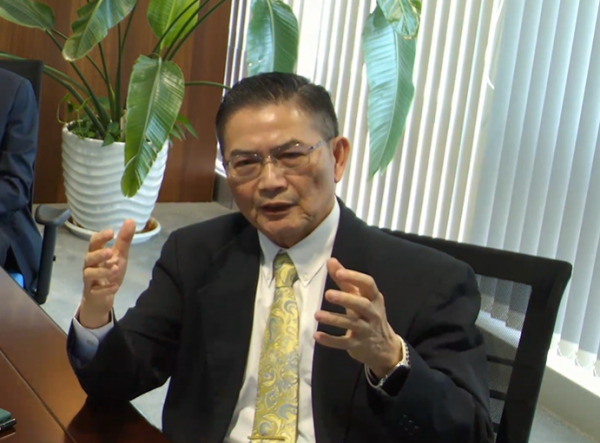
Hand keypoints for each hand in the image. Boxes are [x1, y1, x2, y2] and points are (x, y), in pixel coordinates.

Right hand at [79, 219, 135, 328]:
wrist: (103, 297)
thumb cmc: (109, 271)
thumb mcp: (120, 255)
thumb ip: (124, 240)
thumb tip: (131, 220)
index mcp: (96, 254)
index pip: (94, 243)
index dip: (101, 237)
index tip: (111, 232)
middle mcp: (90, 265)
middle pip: (89, 258)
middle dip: (98, 255)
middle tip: (110, 252)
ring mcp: (89, 280)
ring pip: (89, 274)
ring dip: (102, 271)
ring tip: (115, 269)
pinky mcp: (92, 293)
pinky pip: (96, 291)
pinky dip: (105, 289)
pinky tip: (115, 287)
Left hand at [314, 258, 402, 377]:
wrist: (384, 347)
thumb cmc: (368, 316)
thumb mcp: (360, 297)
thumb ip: (345, 280)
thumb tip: (330, 261)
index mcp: (374, 298)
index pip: (368, 285)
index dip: (355, 278)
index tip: (339, 273)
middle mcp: (373, 314)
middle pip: (362, 305)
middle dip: (345, 299)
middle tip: (328, 294)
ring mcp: (366, 330)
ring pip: (351, 324)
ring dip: (334, 319)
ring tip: (317, 315)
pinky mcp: (358, 345)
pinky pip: (344, 343)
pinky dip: (330, 340)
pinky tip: (317, 335)